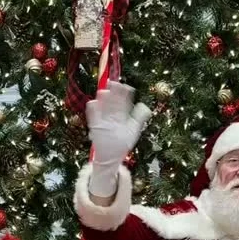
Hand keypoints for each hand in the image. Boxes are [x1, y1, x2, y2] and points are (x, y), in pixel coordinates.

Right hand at [86, 81, 151, 196]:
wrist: (111, 156)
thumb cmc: (123, 142)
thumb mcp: (133, 129)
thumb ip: (139, 117)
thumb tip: (145, 106)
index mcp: (122, 114)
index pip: (124, 102)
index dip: (125, 94)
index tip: (127, 87)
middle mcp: (112, 115)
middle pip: (113, 101)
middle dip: (113, 93)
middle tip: (114, 83)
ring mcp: (103, 120)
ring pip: (103, 107)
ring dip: (103, 99)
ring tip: (104, 92)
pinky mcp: (95, 126)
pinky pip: (93, 117)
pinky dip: (92, 110)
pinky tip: (93, 103)